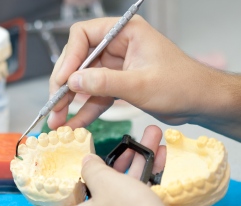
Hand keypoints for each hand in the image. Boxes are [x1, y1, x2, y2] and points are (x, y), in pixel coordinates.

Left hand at [40, 125, 227, 205]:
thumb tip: (86, 162)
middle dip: (102, 168)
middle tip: (108, 149)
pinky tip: (159, 153)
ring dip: (131, 165)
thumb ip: (91, 168)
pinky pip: (135, 197)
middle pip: (89, 195)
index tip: (54, 186)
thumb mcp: (104, 181)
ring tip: (146, 139)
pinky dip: (144, 178)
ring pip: (118, 191)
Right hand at [47, 16, 240, 140]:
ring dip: (70, 102)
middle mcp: (117, 46)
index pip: (83, 36)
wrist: (200, 102)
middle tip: (54, 106)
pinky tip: (75, 124)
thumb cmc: (182, 84)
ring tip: (58, 121)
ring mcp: (115, 66)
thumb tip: (73, 82)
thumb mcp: (140, 84)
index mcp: (125, 33)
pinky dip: (85, 110)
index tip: (63, 81)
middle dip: (64, 85)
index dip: (68, 58)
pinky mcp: (117, 84)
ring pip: (84, 82)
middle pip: (78, 61)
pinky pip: (95, 96)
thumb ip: (104, 82)